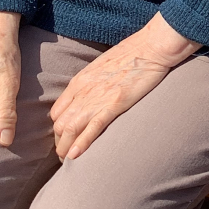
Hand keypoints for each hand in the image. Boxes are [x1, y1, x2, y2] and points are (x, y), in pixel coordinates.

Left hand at [50, 12, 198, 159]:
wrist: (151, 47)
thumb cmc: (132, 53)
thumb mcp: (103, 65)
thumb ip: (92, 82)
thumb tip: (92, 94)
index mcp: (79, 81)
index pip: (58, 112)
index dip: (59, 129)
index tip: (66, 138)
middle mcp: (83, 91)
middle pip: (60, 125)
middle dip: (60, 143)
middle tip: (66, 155)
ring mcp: (97, 98)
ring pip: (70, 129)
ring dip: (66, 149)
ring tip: (68, 162)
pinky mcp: (114, 104)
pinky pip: (92, 128)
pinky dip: (81, 144)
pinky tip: (75, 156)